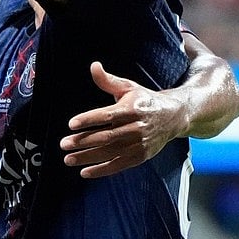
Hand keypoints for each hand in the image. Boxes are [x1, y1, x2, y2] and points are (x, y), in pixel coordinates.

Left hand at [60, 61, 188, 177]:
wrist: (174, 116)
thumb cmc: (145, 100)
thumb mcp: (128, 87)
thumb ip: (108, 80)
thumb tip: (93, 66)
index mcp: (131, 109)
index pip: (106, 116)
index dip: (88, 120)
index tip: (71, 124)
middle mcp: (136, 128)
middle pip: (106, 136)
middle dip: (83, 141)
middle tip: (64, 144)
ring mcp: (139, 144)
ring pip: (110, 153)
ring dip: (88, 157)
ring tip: (68, 159)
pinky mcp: (141, 156)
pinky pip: (119, 165)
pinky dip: (102, 170)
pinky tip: (85, 172)